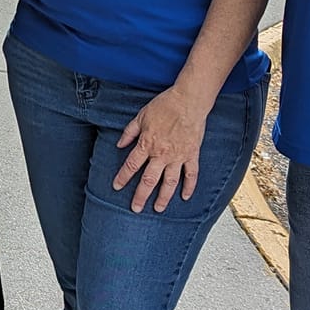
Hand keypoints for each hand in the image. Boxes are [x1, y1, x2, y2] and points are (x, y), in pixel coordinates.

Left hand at [112, 89, 206, 212]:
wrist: (188, 100)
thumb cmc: (165, 105)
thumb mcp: (141, 116)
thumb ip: (129, 132)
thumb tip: (119, 144)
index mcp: (147, 144)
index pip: (131, 165)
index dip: (122, 177)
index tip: (116, 186)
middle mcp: (162, 154)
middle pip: (149, 180)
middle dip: (141, 196)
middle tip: (135, 208)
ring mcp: (178, 156)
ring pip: (169, 182)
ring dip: (163, 197)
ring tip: (158, 208)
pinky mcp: (192, 155)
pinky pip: (191, 174)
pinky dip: (189, 187)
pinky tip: (185, 197)